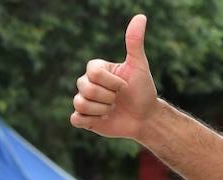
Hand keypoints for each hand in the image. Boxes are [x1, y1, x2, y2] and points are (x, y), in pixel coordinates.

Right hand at [71, 14, 157, 140]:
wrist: (147, 118)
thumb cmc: (143, 91)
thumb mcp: (139, 66)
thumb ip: (134, 42)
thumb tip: (141, 17)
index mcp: (95, 69)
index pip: (93, 73)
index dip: (113, 83)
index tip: (124, 87)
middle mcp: (86, 83)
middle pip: (86, 88)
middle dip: (109, 97)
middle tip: (119, 100)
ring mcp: (84, 101)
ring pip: (81, 103)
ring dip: (103, 109)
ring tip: (112, 109)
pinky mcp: (84, 118)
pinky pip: (75, 119)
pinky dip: (90, 120)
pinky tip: (103, 119)